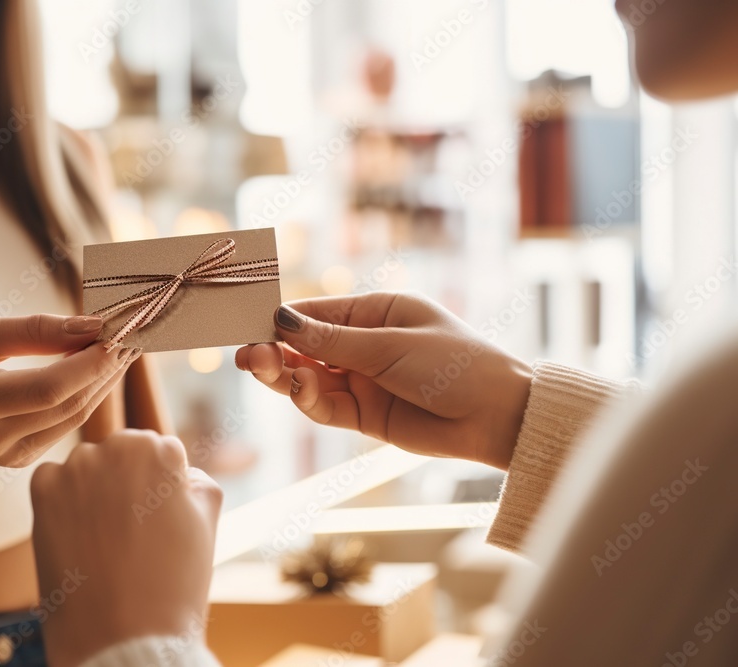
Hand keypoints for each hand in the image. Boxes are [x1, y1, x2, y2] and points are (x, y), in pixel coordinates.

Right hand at [0, 314, 141, 465]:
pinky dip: (89, 393)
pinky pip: (67, 424)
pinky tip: (102, 367)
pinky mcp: (24, 460)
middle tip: (134, 330)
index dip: (87, 364)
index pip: (45, 389)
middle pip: (68, 403)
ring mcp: (10, 456)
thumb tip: (90, 325)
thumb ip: (32, 331)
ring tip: (126, 343)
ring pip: (75, 416)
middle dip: (106, 366)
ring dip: (105, 379)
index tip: (117, 333)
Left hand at [30, 430, 221, 665]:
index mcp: (160, 450)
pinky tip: (76, 537)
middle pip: (120, 454)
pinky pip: (50, 482)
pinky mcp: (43, 492)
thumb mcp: (206, 524)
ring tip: (103, 541)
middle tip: (129, 532)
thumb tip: (181, 474)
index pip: (158, 452)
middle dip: (123, 483)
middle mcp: (117, 447)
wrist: (124, 640)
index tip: (155, 521)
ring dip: (91, 491)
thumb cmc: (172, 586)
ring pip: (85, 468)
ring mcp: (77, 468)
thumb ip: (198, 483)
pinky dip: (59, 503)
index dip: (159, 489)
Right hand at [235, 293, 531, 469]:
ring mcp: (363, 382)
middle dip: (275, 350)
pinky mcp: (366, 417)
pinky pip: (327, 407)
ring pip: (310, 378)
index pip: (315, 312)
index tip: (247, 322)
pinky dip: (309, 400)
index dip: (280, 318)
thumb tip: (281, 319)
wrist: (498, 418)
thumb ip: (332, 339)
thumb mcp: (389, 344)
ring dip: (285, 375)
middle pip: (306, 347)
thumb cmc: (455, 364)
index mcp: (376, 312)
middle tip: (246, 355)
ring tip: (262, 369)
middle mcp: (365, 345)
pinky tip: (299, 389)